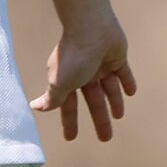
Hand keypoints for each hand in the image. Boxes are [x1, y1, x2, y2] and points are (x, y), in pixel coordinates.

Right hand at [31, 15, 136, 143]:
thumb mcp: (59, 83)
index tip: (71, 137)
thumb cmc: (73, 57)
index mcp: (67, 81)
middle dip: (99, 119)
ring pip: (108, 89)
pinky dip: (127, 82)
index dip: (70, 122)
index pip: (69, 106)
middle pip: (93, 101)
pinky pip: (123, 73)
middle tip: (105, 138)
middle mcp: (83, 74)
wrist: (91, 29)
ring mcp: (100, 66)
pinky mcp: (116, 58)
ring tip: (119, 116)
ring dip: (114, 102)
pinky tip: (131, 92)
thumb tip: (35, 107)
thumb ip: (52, 98)